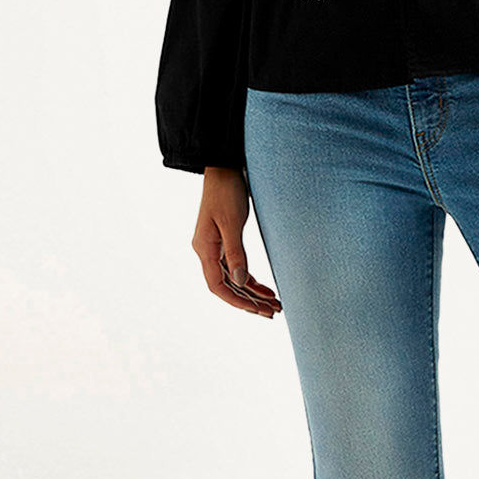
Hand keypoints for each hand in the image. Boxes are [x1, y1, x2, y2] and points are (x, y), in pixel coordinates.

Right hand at [192, 166, 282, 317]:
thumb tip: (240, 281)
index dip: (237, 301)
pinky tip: (263, 286)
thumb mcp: (232, 222)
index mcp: (204, 248)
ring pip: (233, 277)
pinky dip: (249, 277)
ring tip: (274, 302)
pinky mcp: (223, 239)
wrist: (223, 167)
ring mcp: (214, 245)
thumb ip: (235, 253)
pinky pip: (235, 265)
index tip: (257, 310)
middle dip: (249, 300)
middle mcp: (207, 250)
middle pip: (227, 286)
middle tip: (273, 311)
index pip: (218, 286)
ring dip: (252, 291)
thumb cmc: (226, 191)